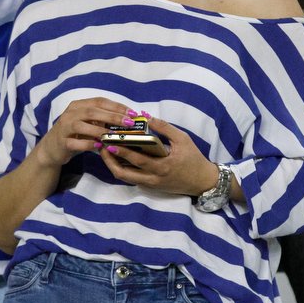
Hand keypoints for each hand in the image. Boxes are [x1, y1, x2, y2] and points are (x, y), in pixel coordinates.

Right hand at [37, 98, 130, 168]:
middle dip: (112, 116)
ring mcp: (64, 127)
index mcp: (78, 105)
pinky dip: (88, 144)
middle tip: (128, 123)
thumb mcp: (87, 123)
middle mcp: (70, 113)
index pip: (99, 101)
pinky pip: (76, 143)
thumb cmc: (74, 134)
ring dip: (101, 130)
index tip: (132, 113)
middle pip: (92, 111)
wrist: (51, 148)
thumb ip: (101, 119)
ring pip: (83, 125)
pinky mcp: (61, 142)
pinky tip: (99, 145)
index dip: (116, 106)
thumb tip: (126, 120)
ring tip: (115, 135)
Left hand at [100, 114, 221, 197]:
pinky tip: (116, 157)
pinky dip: (122, 168)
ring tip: (105, 151)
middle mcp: (153, 178)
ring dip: (112, 165)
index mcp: (162, 166)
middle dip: (109, 160)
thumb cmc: (193, 158)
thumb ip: (164, 127)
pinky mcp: (149, 186)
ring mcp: (150, 184)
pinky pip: (131, 178)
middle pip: (124, 173)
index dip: (122, 152)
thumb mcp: (183, 139)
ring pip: (124, 178)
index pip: (138, 160)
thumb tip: (145, 116)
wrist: (202, 181)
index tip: (110, 142)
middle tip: (101, 146)